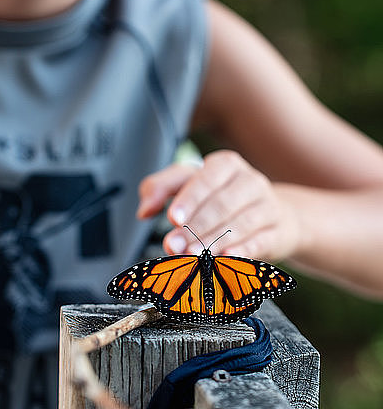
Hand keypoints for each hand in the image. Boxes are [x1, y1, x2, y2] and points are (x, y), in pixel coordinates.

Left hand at [137, 150, 302, 260]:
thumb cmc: (223, 196)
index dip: (190, 199)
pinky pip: (261, 241)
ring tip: (192, 256)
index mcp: (226, 164)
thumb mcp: (190, 184)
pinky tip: (225, 259)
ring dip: (213, 241)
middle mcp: (250, 181)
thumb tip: (144, 210)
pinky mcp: (278, 232)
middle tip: (174, 245)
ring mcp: (268, 206)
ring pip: (241, 223)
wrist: (275, 215)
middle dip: (196, 227)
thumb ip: (161, 189)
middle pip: (222, 203)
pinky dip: (242, 251)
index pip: (207, 179)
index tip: (173, 218)